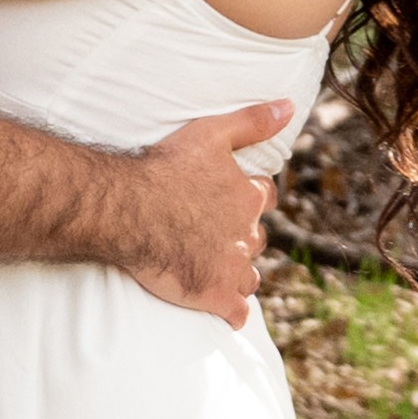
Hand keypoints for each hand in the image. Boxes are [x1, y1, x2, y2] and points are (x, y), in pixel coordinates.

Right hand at [106, 100, 292, 317]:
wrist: (128, 209)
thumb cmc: (165, 169)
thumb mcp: (211, 134)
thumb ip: (253, 121)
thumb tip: (289, 106)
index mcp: (248, 197)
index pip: (265, 199)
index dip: (250, 200)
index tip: (232, 201)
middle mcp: (247, 234)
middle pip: (255, 239)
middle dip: (241, 239)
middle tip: (211, 236)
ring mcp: (232, 267)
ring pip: (249, 277)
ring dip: (237, 274)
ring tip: (213, 270)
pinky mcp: (214, 295)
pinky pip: (236, 311)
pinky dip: (231, 312)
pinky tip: (222, 310)